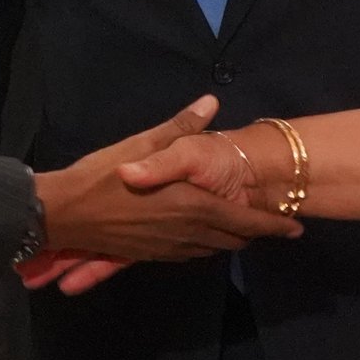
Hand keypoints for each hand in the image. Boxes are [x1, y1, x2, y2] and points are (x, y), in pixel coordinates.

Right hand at [27, 122, 285, 294]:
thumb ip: (181, 128)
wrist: (63, 215)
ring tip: (243, 232)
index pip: (247, 222)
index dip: (274, 226)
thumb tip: (211, 103)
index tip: (296, 229)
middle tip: (271, 226)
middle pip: (233, 240)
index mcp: (194, 206)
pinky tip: (201, 239)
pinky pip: (189, 255)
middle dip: (254, 233)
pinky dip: (204, 247)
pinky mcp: (151, 256)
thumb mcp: (142, 144)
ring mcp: (169, 248)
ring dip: (230, 241)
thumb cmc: (103, 176)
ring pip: (213, 249)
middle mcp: (188, 233)